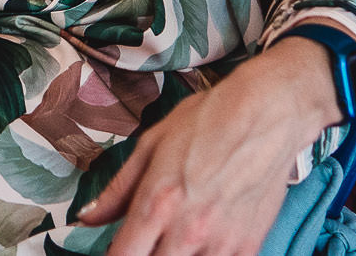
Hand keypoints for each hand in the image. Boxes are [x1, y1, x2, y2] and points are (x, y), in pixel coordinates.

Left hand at [77, 38, 343, 255]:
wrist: (268, 115)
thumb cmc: (207, 121)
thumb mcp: (151, 144)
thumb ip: (118, 190)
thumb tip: (87, 218)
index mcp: (157, 202)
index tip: (116, 250)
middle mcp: (187, 231)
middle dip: (144, 255)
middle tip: (145, 241)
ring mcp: (221, 244)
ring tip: (172, 239)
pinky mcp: (248, 249)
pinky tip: (200, 243)